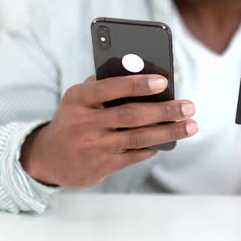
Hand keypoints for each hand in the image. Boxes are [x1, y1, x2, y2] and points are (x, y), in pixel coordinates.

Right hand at [20, 74, 197, 187]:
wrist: (50, 157)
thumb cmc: (75, 118)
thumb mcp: (80, 98)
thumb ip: (105, 86)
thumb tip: (143, 74)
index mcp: (78, 98)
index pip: (109, 88)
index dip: (137, 85)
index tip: (163, 82)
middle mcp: (84, 122)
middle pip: (131, 115)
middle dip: (164, 110)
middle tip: (189, 106)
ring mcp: (93, 146)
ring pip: (137, 137)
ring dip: (168, 132)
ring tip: (190, 126)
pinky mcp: (100, 165)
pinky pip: (133, 155)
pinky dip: (152, 147)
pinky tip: (166, 141)